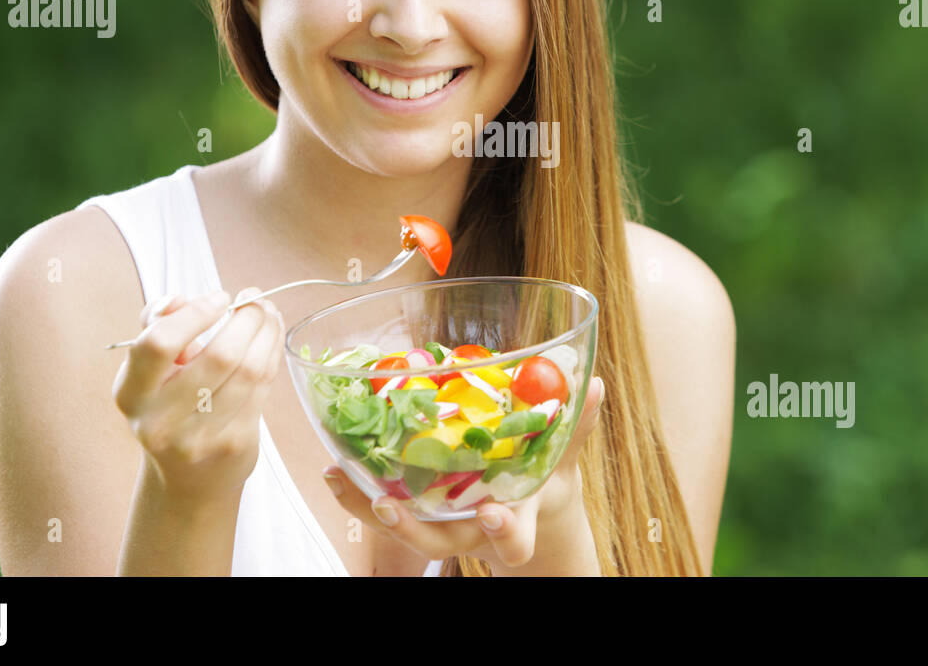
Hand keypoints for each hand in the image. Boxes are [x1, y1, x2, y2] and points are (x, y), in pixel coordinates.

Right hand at [112, 288, 285, 501]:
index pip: (158, 344)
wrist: (188, 476)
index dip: (195, 315)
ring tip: (268, 313)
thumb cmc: (170, 405)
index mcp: (131, 393)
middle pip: (219, 356)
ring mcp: (199, 437)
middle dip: (246, 318)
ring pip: (249, 370)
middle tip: (254, 299)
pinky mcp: (234, 443)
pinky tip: (272, 337)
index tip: (220, 298)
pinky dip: (272, 353)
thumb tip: (177, 300)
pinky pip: (263, 386)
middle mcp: (160, 420)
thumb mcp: (150, 370)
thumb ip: (157, 326)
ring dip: (266, 332)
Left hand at [323, 375, 605, 573]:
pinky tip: (334, 465)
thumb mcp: (560, 457)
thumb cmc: (539, 479)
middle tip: (389, 505)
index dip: (503, 534)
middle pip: (438, 545)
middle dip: (413, 529)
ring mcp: (438, 525)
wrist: (522, 509)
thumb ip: (573, 425)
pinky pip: (380, 506)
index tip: (493, 515)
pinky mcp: (415, 511)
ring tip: (343, 476)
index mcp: (512, 521)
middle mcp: (468, 532)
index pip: (512, 541)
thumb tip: (593, 382)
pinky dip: (355, 489)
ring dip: (370, 507)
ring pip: (401, 528)